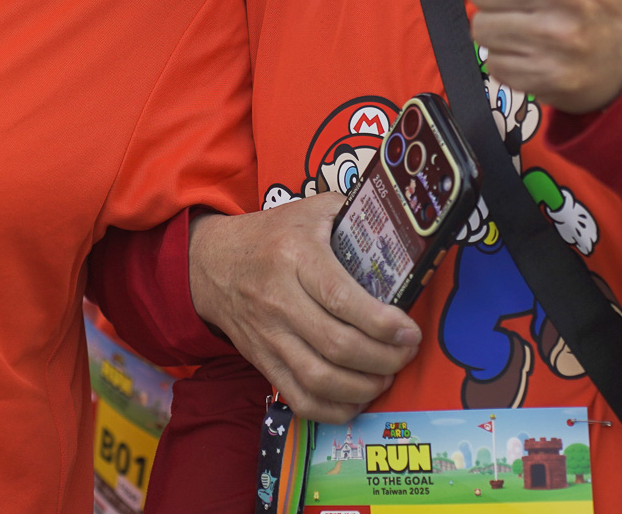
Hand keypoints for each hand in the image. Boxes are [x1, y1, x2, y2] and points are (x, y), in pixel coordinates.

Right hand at [188, 197, 422, 423]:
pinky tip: (357, 399)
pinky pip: (299, 398)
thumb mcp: (311, 211)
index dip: (382, 322)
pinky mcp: (262, 361)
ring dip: (363, 387)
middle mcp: (278, 298)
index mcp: (296, 255)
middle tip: (406, 353)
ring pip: (320, 378)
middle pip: (336, 345)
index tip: (410, 331)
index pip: (341, 298)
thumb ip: (354, 212)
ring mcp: (268, 335)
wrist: (211, 263)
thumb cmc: (272, 236)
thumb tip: (406, 221)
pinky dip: (333, 409)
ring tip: (386, 377)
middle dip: (383, 358)